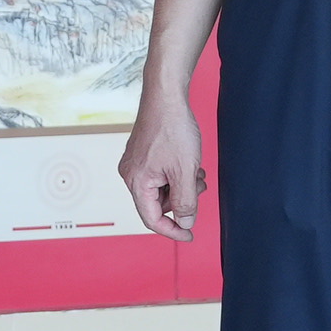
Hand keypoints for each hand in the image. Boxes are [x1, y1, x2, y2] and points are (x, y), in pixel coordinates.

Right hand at [117, 97, 205, 240]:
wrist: (166, 95)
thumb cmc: (173, 129)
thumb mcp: (185, 171)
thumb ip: (185, 201)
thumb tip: (185, 223)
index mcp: (136, 182)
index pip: (152, 219)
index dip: (173, 231)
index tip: (191, 235)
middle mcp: (131, 174)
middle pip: (158, 204)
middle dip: (182, 200)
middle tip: (199, 186)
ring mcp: (136, 163)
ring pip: (162, 188)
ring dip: (182, 186)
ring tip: (196, 171)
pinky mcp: (143, 153)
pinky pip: (160, 175)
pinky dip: (176, 174)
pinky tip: (190, 162)